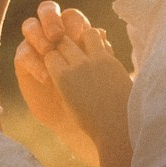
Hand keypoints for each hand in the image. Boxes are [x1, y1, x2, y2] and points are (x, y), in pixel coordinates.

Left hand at [22, 4, 132, 166]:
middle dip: (65, 42)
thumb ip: (108, 61)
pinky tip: (43, 76)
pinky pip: (50, 58)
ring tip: (49, 66)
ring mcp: (81, 66)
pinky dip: (45, 63)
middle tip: (56, 56)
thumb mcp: (118, 83)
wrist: (116, 132)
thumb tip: (102, 36)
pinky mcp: (65, 77)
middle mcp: (95, 57)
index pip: (92, 34)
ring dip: (54, 51)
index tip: (75, 54)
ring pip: (61, 42)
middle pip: (75, 35)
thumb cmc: (122, 115)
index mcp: (109, 59)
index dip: (82, 41)